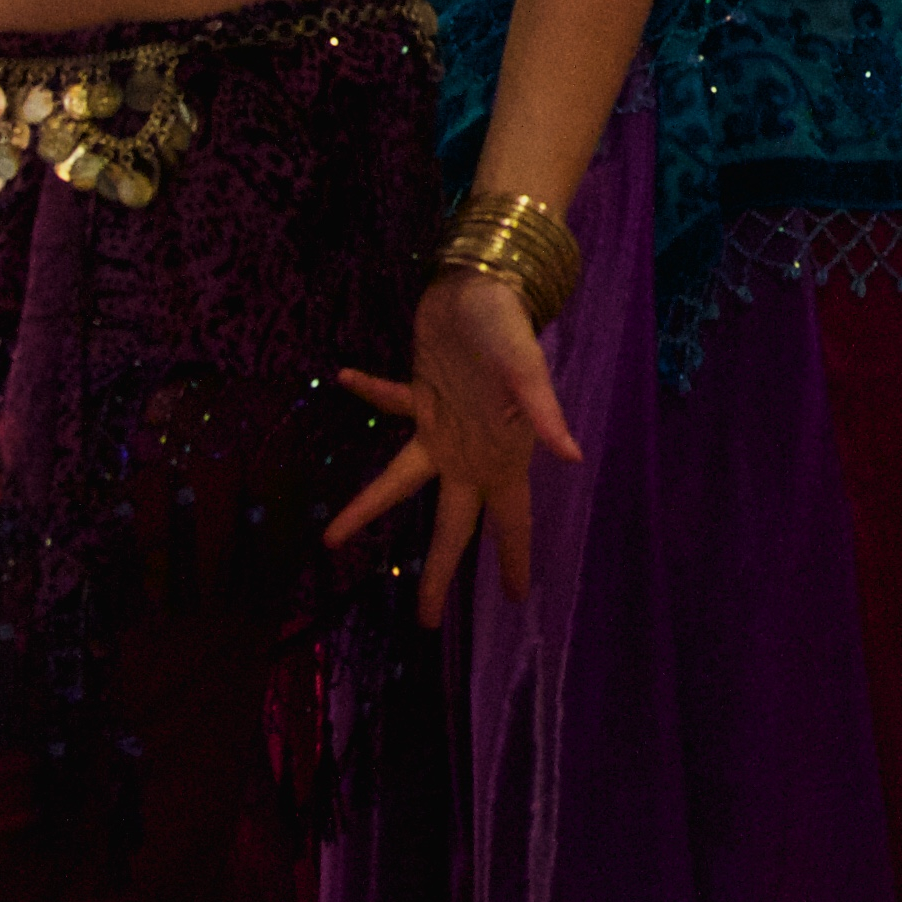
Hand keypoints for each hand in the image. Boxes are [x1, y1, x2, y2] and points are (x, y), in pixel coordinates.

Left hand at [328, 270, 579, 628]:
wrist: (481, 279)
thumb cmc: (506, 327)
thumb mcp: (525, 371)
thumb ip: (543, 413)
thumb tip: (571, 456)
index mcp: (499, 456)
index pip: (510, 519)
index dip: (512, 559)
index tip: (516, 599)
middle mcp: (469, 452)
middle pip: (452, 525)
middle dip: (437, 572)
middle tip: (424, 622)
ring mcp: (442, 425)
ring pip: (402, 481)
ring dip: (368, 506)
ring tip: (330, 536)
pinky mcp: (422, 391)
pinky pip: (390, 400)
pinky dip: (370, 391)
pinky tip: (346, 377)